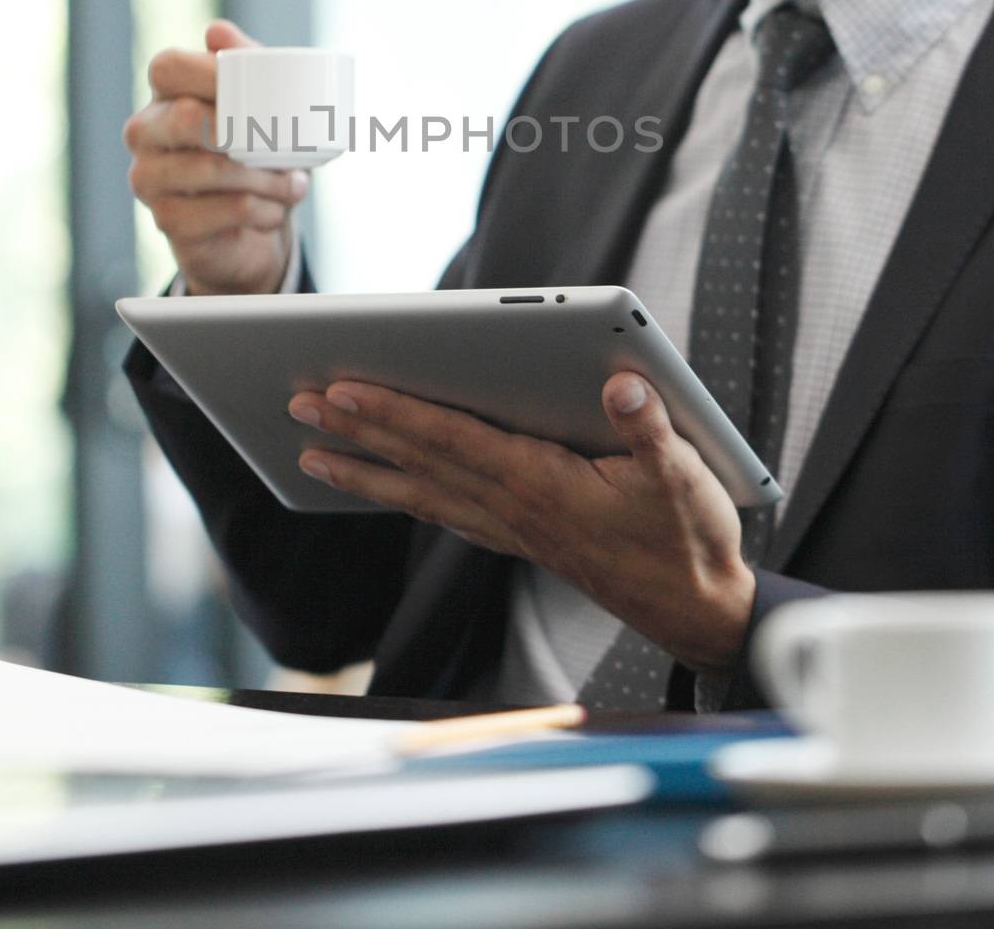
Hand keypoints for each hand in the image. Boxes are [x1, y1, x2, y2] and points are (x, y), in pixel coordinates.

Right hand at [125, 19, 309, 294]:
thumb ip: (244, 62)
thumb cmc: (256, 152)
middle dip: (247, 131)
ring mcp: (149, 179)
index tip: (260, 89)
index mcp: (164, 96)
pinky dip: (262, 210)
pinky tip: (275, 209)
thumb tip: (216, 31)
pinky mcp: (166, 220)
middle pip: (186, 117)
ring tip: (295, 183)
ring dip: (267, 178)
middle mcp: (145, 133)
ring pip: (212, 169)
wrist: (254, 224)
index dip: (212, 71)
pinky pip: (224, 210)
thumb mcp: (260, 103)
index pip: (168, 67)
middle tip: (286, 144)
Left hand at [286, 372, 756, 670]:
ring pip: (421, 492)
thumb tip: (620, 383)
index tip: (342, 390)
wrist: (697, 610)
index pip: (450, 439)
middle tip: (297, 405)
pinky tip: (386, 487)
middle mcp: (513, 508)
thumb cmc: (688, 538)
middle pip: (418, 461)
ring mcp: (512, 529)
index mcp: (540, 484)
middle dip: (355, 431)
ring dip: (364, 469)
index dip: (394, 412)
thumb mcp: (683, 477)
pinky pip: (445, 512)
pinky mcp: (520, 539)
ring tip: (312, 453)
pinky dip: (406, 494)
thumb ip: (649, 427)